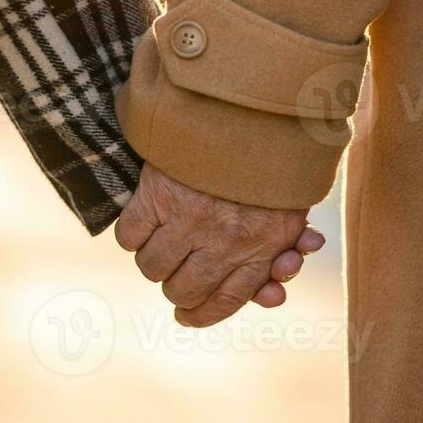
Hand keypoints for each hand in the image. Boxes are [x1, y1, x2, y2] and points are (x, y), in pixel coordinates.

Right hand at [114, 163, 325, 327]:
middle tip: (176, 276)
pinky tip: (146, 222)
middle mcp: (222, 241)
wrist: (250, 106)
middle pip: (182, 291)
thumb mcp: (293, 212)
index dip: (202, 315)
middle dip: (177, 289)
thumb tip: (273, 296)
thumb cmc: (275, 161)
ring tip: (162, 245)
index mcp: (259, 248)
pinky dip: (133, 234)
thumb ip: (284, 256)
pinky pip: (129, 237)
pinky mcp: (156, 194)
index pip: (225, 302)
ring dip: (154, 261)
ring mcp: (187, 219)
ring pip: (152, 268)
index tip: (188, 316)